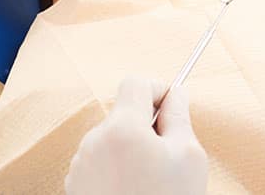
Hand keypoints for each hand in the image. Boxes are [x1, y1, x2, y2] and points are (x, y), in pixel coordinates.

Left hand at [65, 78, 207, 194]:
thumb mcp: (189, 157)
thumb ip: (180, 116)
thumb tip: (175, 93)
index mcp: (121, 128)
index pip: (136, 81)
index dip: (159, 89)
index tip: (173, 108)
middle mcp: (93, 141)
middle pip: (123, 114)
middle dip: (146, 127)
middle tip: (168, 158)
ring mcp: (80, 166)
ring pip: (111, 140)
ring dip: (130, 150)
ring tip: (150, 183)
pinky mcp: (75, 186)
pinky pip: (99, 163)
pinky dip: (116, 171)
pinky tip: (132, 193)